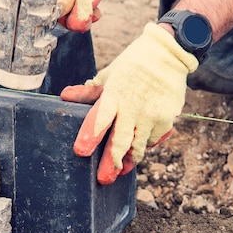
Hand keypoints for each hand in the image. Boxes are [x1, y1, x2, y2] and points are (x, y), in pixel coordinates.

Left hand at [60, 23, 198, 184]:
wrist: (168, 53)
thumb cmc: (132, 65)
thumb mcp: (110, 76)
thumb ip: (89, 92)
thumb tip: (64, 97)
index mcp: (114, 95)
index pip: (100, 118)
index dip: (91, 135)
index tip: (81, 151)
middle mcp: (133, 107)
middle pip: (120, 141)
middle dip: (111, 163)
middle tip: (104, 179)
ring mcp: (152, 114)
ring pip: (139, 146)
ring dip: (130, 160)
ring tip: (123, 170)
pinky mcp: (167, 117)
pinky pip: (153, 140)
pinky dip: (146, 144)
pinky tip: (141, 147)